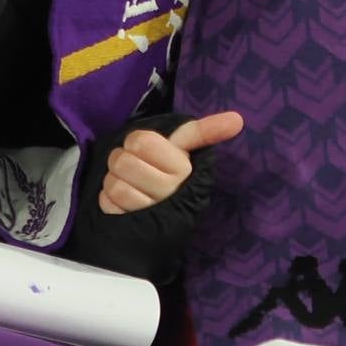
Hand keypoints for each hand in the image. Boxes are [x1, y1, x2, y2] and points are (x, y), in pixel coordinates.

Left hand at [97, 112, 243, 215]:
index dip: (137, 142)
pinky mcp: (132, 226)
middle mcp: (170, 189)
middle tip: (135, 167)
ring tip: (130, 185)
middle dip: (122, 160)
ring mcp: (152, 210)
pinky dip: (109, 201)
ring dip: (114, 181)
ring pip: (114, 183)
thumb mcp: (184, 151)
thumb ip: (204, 131)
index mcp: (183, 167)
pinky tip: (124, 205)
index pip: (141, 141)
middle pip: (122, 159)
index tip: (145, 148)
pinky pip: (107, 202)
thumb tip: (238, 119)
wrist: (161, 224)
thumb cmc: (170, 175)